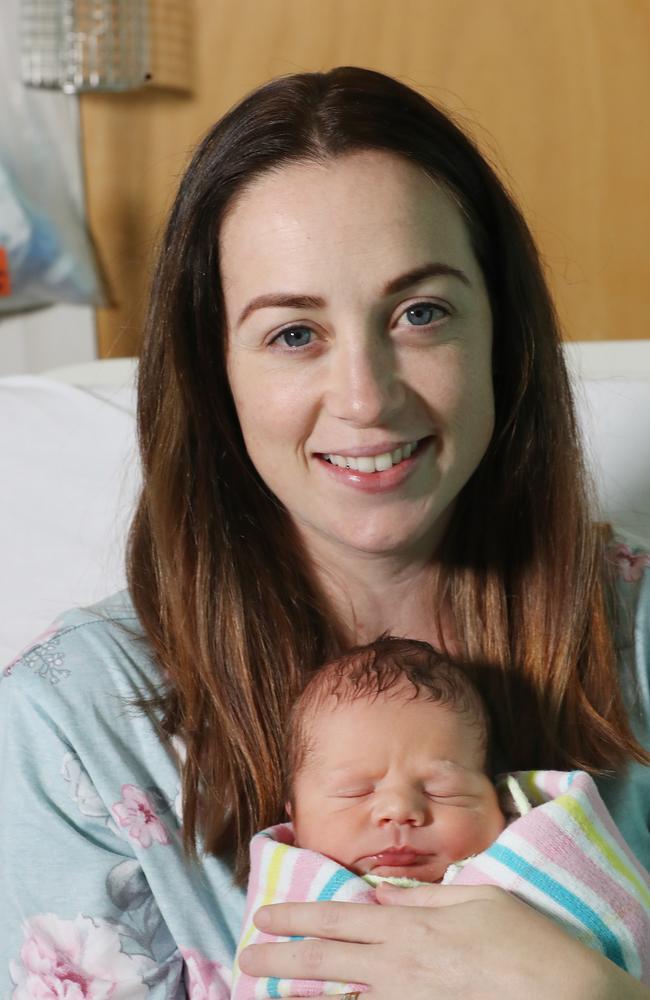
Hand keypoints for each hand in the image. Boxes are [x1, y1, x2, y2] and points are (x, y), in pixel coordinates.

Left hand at [238, 882, 640, 998]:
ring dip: (297, 995)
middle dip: (279, 957)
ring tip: (264, 993)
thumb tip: (381, 898)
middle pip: (324, 960)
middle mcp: (396, 967)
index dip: (297, 914)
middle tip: (244, 958)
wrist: (562, 996)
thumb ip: (423, 899)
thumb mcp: (476, 900)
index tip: (263, 915)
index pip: (337, 917)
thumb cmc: (524, 942)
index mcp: (408, 927)